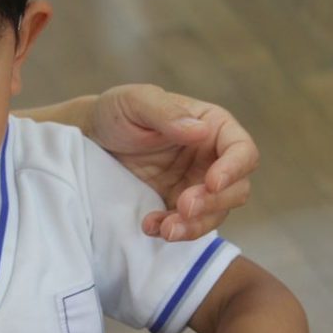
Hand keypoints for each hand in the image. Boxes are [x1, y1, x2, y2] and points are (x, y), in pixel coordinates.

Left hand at [84, 84, 257, 240]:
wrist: (90, 140)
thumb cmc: (118, 112)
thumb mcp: (136, 101)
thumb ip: (165, 112)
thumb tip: (200, 131)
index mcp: (213, 127)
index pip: (242, 150)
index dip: (234, 169)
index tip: (212, 182)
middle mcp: (212, 158)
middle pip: (236, 189)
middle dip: (214, 203)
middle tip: (184, 206)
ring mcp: (196, 184)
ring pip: (216, 214)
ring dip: (195, 225)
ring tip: (166, 228)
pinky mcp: (177, 206)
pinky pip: (187, 226)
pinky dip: (174, 230)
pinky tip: (151, 227)